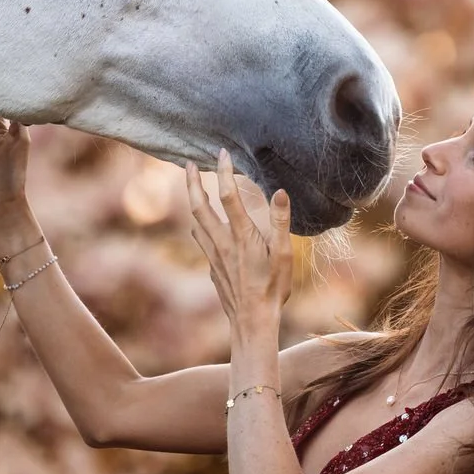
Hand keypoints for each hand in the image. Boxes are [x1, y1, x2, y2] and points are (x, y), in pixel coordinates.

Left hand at [183, 150, 292, 338]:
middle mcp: (223, 242)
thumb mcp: (284, 254)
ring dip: (192, 199)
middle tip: (189, 164)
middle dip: (193, 182)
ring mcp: (214, 254)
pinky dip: (198, 221)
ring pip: (196, 220)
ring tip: (192, 185)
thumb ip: (280, 222)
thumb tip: (280, 191)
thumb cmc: (273, 287)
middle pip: (200, 206)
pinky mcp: (212, 265)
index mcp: (242, 235)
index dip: (224, 172)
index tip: (222, 154)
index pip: (229, 196)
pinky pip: (201, 237)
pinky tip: (200, 220)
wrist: (252, 320)